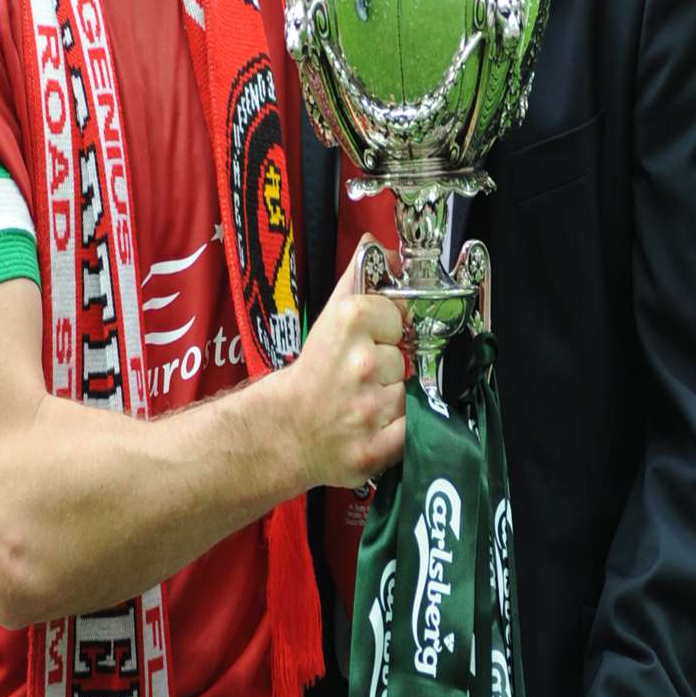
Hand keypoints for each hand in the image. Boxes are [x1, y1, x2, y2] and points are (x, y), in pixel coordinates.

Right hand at [287, 250, 406, 490]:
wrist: (283, 429)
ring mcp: (370, 408)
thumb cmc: (310, 372)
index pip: (400, 317)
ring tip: (364, 402)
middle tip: (359, 378)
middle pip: (405, 358)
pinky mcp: (376, 449)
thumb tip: (381, 247)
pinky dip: (400, 431)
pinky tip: (377, 426)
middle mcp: (362, 363)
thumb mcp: (329, 316)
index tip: (364, 344)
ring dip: (393, 400)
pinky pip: (412, 430)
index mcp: (351, 321)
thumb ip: (358, 278)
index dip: (385, 332)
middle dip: (388, 368)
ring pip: (410, 393)